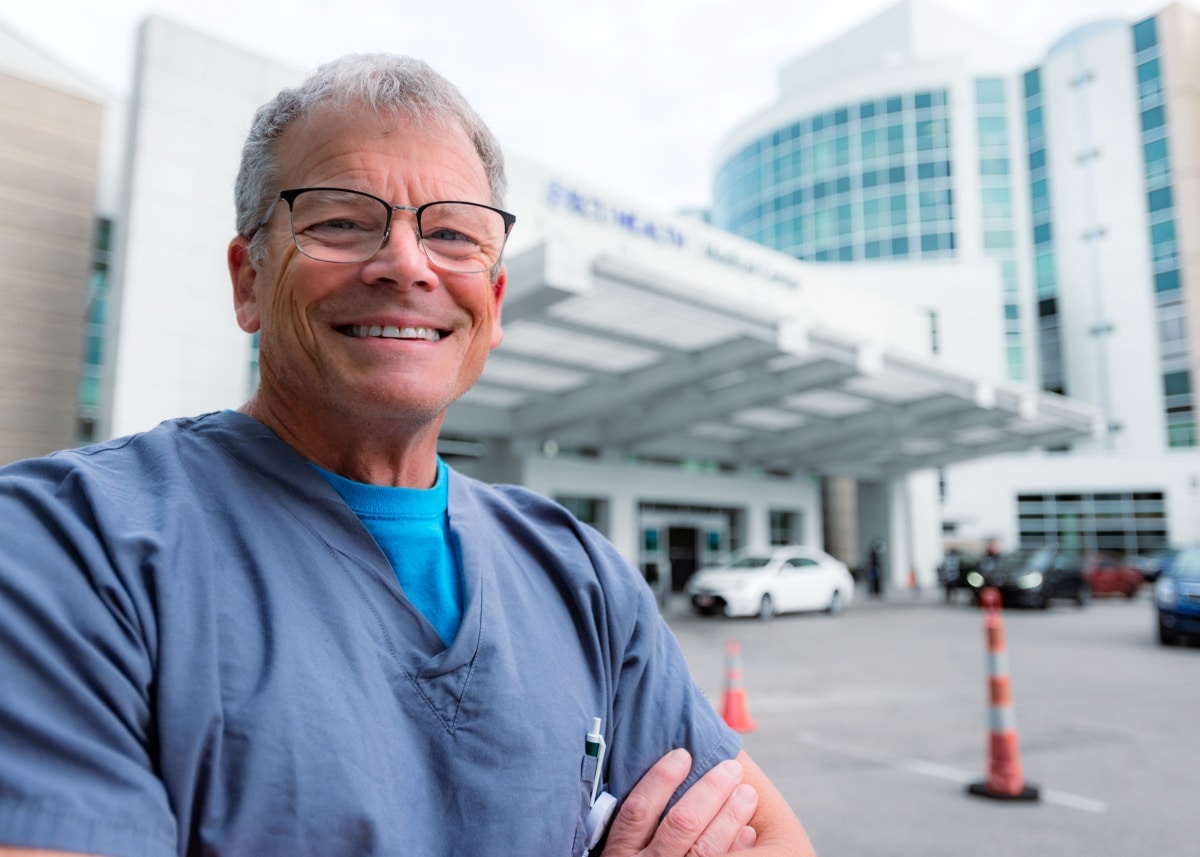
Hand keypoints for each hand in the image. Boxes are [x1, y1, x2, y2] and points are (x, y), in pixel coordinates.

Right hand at [601, 748, 758, 855]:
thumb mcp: (625, 850)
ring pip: (705, 847)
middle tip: (731, 769)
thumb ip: (639, 820)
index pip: (639, 809)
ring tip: (746, 793)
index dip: (662, 778)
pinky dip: (737, 848)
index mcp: (619, 854)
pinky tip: (749, 831)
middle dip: (710, 791)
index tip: (683, 754)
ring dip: (731, 815)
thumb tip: (672, 765)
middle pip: (681, 824)